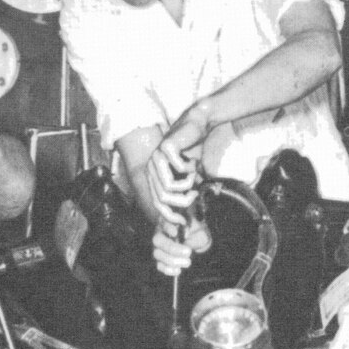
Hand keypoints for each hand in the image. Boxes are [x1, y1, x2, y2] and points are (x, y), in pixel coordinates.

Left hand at [144, 108, 208, 223]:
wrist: (198, 126)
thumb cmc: (193, 153)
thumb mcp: (189, 180)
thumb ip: (184, 196)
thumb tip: (183, 223)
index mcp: (152, 176)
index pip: (156, 203)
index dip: (170, 215)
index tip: (184, 222)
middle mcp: (150, 167)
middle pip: (162, 198)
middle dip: (182, 202)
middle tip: (195, 195)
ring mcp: (156, 157)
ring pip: (169, 187)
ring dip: (187, 184)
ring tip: (194, 175)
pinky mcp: (165, 148)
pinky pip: (179, 170)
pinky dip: (190, 170)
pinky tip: (193, 161)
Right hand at [151, 208, 211, 276]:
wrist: (196, 240)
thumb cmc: (195, 232)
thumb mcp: (197, 227)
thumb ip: (192, 229)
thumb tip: (185, 235)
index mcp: (168, 222)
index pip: (163, 223)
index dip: (167, 228)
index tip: (175, 232)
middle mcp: (160, 234)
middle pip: (158, 240)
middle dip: (172, 248)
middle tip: (188, 252)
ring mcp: (158, 247)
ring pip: (157, 254)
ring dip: (172, 260)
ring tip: (187, 262)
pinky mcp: (160, 259)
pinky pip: (159, 265)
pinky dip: (168, 270)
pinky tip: (178, 270)